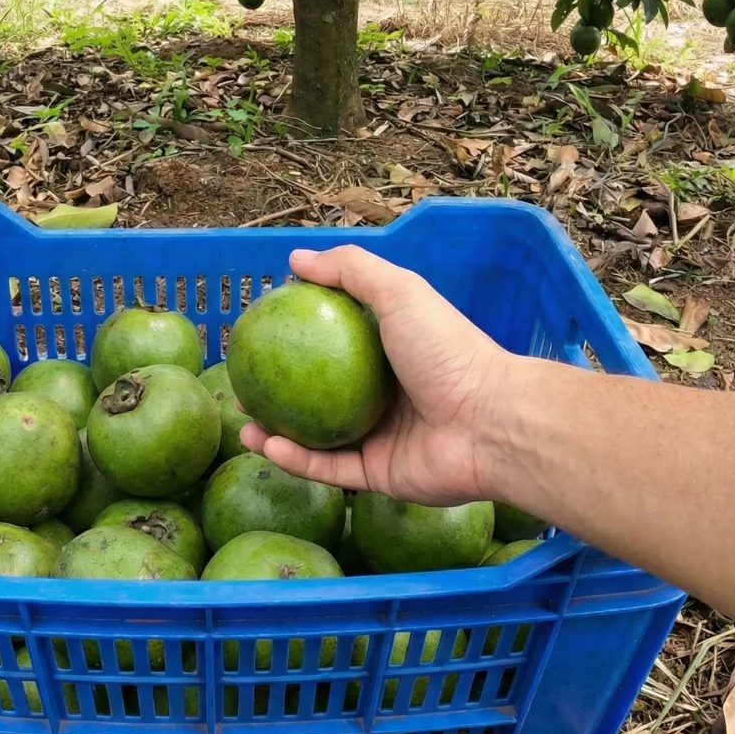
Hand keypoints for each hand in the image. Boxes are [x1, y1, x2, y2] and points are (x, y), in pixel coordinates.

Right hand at [239, 245, 514, 503]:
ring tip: (242, 421)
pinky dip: (295, 459)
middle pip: (320, 394)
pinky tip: (264, 445)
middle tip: (243, 384)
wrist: (491, 424)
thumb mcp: (400, 293)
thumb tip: (295, 259)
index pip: (336, 342)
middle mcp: (384, 395)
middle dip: (280, 392)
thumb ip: (351, 271)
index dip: (298, 337)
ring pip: (317, 438)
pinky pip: (329, 469)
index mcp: (391, 353)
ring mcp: (381, 437)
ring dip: (277, 432)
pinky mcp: (379, 475)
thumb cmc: (449, 352)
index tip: (261, 333)